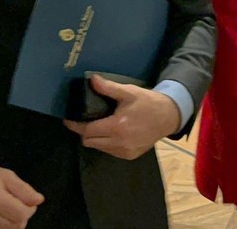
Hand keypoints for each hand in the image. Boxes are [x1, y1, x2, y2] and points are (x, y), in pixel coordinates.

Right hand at [0, 164, 43, 228]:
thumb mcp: (5, 175)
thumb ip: (23, 189)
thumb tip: (38, 200)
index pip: (22, 214)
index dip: (29, 210)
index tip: (26, 203)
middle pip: (15, 226)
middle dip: (20, 218)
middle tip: (13, 207)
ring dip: (10, 225)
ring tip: (4, 213)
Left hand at [63, 75, 179, 159]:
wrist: (168, 117)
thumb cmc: (147, 102)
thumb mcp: (128, 92)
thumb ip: (108, 88)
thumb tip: (91, 79)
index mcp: (117, 127)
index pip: (88, 131)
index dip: (75, 126)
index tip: (68, 119)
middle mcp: (119, 142)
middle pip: (90, 142)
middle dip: (85, 132)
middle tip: (85, 120)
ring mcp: (125, 151)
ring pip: (99, 147)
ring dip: (96, 138)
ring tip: (99, 125)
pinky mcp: (130, 155)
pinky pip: (110, 151)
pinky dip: (107, 143)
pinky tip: (112, 132)